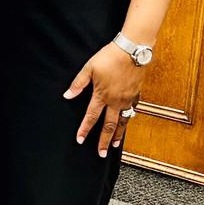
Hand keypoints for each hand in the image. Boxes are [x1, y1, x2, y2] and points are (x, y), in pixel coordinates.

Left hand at [63, 42, 145, 156]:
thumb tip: (67, 95)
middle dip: (104, 141)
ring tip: (114, 145)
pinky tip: (126, 124)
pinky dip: (128, 121)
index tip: (80, 140)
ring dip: (118, 135)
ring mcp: (128, 99)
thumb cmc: (109, 57)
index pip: (91, 117)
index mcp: (102, 95)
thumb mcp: (89, 68)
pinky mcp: (136, 95)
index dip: (85, 129)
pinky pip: (132, 112)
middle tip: (101, 153)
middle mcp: (116, 101)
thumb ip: (78, 84)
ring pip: (123, 122)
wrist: (133, 51)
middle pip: (109, 126)